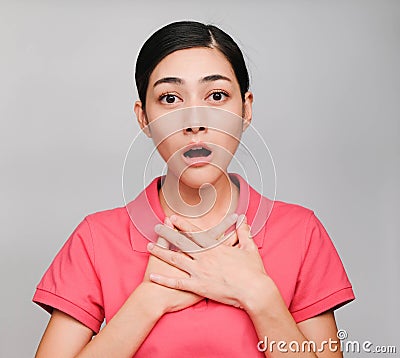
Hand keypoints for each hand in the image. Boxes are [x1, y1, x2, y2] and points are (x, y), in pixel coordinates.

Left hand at [147, 214, 270, 310]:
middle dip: (167, 234)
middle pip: (181, 243)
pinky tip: (153, 276)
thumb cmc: (253, 271)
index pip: (195, 233)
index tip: (172, 217)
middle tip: (156, 227)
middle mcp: (204, 257)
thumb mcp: (249, 247)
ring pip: (175, 260)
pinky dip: (164, 279)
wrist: (254, 291)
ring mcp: (199, 272)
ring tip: (149, 247)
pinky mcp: (198, 286)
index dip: (182, 224)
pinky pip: (177, 282)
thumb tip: (243, 219)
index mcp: (215, 248)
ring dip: (161, 252)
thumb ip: (243, 232)